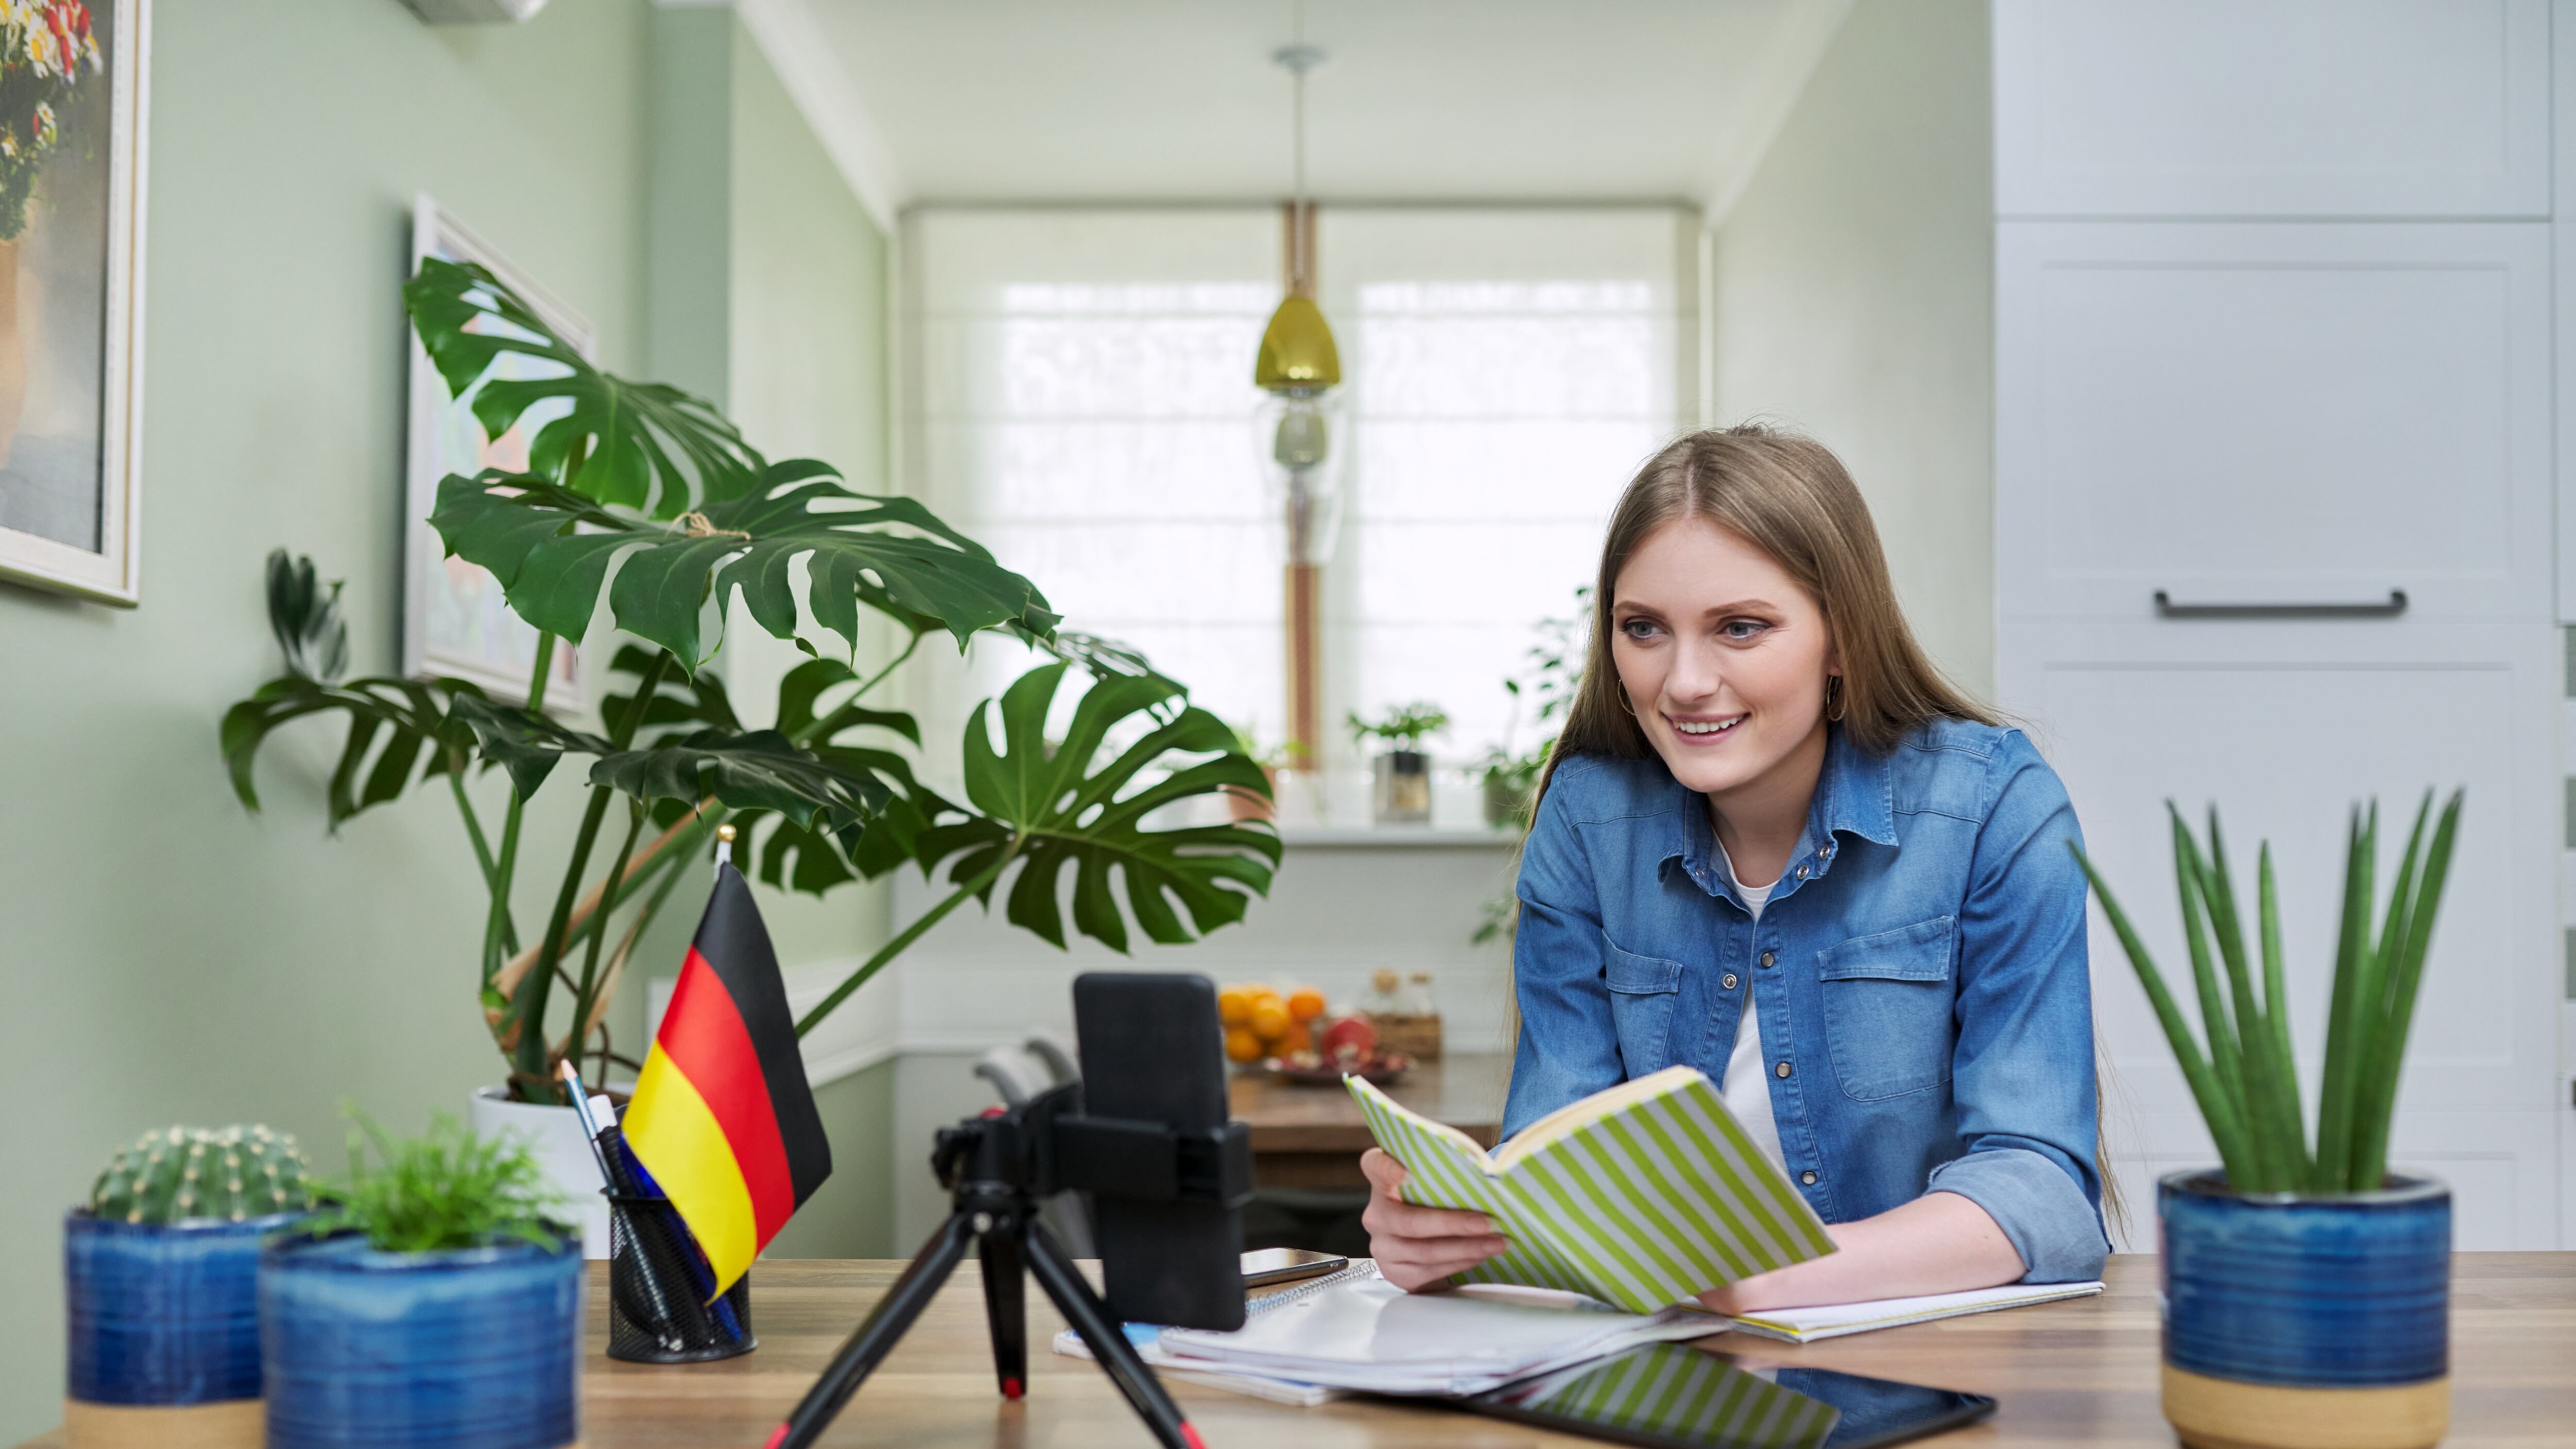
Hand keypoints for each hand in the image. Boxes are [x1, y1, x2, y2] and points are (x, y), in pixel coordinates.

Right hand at [1359, 1147, 1510, 1291]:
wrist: (1424, 1239)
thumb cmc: (1435, 1202)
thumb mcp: (1435, 1182)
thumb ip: (1445, 1174)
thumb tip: (1488, 1178)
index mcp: (1382, 1182)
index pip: (1375, 1166)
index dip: (1387, 1169)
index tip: (1406, 1173)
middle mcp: (1376, 1215)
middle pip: (1409, 1222)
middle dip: (1453, 1224)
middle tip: (1487, 1223)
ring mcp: (1382, 1247)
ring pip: (1424, 1252)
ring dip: (1466, 1248)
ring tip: (1496, 1243)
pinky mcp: (1395, 1273)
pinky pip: (1429, 1272)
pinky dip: (1459, 1263)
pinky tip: (1479, 1255)